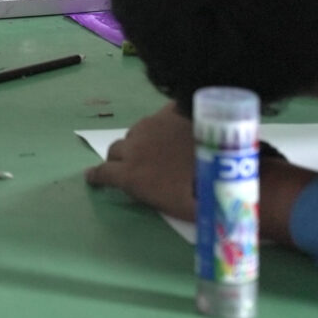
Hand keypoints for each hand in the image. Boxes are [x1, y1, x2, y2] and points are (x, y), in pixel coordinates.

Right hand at [85, 102, 197, 219]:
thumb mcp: (169, 206)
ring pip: (136, 132)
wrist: (227, 163)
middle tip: (131, 165)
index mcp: (131, 174)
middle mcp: (134, 146)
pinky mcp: (171, 112)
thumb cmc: (200, 198)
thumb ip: (149, 194)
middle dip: (120, 157)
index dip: (96, 176)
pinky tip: (175, 130)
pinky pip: (160, 118)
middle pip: (115, 149)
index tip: (91, 177)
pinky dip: (163, 125)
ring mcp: (151, 126)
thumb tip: (145, 189)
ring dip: (141, 141)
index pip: (103, 173)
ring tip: (158, 148)